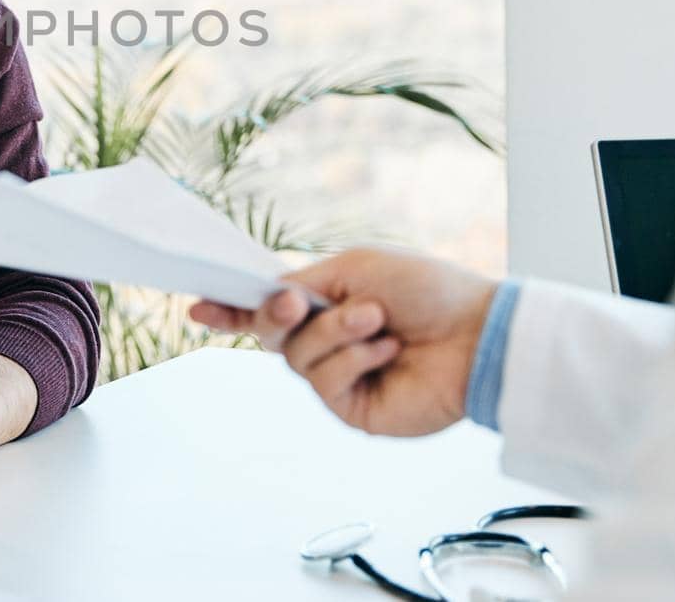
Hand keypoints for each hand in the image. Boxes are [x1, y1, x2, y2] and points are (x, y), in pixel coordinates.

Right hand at [190, 247, 497, 437]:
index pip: (267, 308)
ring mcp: (339, 376)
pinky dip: (354, 359)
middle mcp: (326, 340)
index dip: (230, 309)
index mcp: (325, 302)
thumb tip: (266, 297)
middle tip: (296, 300)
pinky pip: (326, 382)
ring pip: (297, 357)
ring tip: (377, 320)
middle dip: (276, 315)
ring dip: (335, 332)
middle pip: (270, 335)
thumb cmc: (426, 290)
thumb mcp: (355, 266)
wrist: (476, 333)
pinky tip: (386, 350)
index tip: (198, 306)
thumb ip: (303, 281)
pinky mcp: (354, 409)